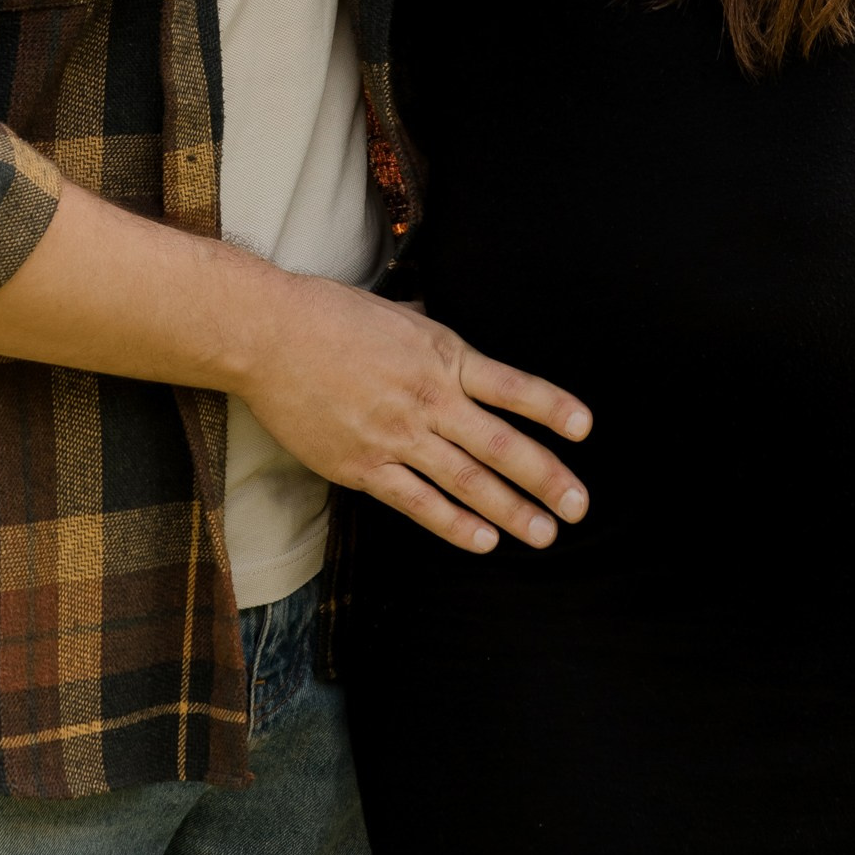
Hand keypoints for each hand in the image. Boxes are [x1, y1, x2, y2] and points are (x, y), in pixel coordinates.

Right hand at [240, 272, 591, 554]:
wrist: (269, 336)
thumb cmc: (330, 315)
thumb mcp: (399, 314)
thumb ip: (435, 338)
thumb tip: (459, 347)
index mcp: (441, 355)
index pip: (510, 387)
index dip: (551, 408)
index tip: (585, 429)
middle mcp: (427, 398)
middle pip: (500, 445)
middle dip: (546, 478)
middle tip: (579, 506)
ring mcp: (396, 436)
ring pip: (467, 481)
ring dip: (510, 510)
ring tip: (544, 534)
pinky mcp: (363, 466)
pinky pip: (418, 502)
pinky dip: (454, 523)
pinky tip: (483, 540)